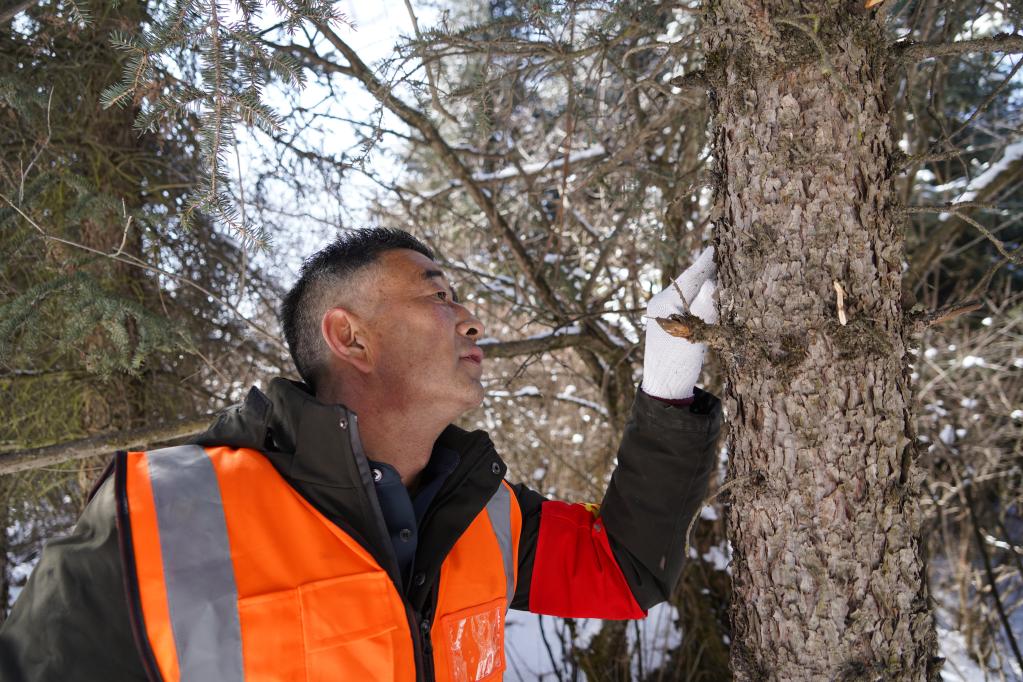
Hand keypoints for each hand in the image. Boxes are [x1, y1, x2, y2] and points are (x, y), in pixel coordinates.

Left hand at [641, 247, 717, 399]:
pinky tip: (715, 292)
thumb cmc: (678, 363)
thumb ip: (705, 306)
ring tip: (724, 268)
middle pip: (690, 281)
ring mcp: (666, 312)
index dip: (705, 262)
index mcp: (664, 303)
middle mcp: (662, 303)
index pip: (690, 277)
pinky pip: (689, 302)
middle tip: (727, 253)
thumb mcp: (695, 334)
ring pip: (690, 291)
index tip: (716, 246)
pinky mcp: (673, 321)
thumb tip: (714, 281)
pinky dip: (702, 296)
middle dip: (708, 269)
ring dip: (707, 282)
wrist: (664, 387)